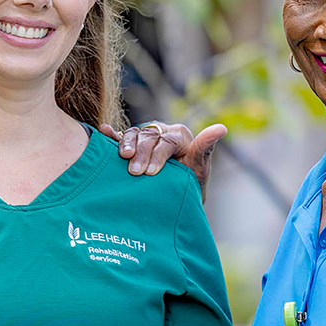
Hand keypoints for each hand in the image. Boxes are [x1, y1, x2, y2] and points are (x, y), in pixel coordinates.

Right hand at [99, 121, 226, 194]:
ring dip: (126, 144)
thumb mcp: (199, 169)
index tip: (151, 173)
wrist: (172, 197)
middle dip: (141, 153)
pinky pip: (120, 136)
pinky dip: (112, 135)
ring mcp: (145, 136)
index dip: (158, 155)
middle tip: (135, 173)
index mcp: (179, 135)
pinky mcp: (131, 143)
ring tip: (122, 157)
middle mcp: (162, 132)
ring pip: (134, 134)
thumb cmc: (187, 184)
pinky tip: (104, 131)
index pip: (167, 141)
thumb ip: (205, 148)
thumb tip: (221, 127)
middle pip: (149, 136)